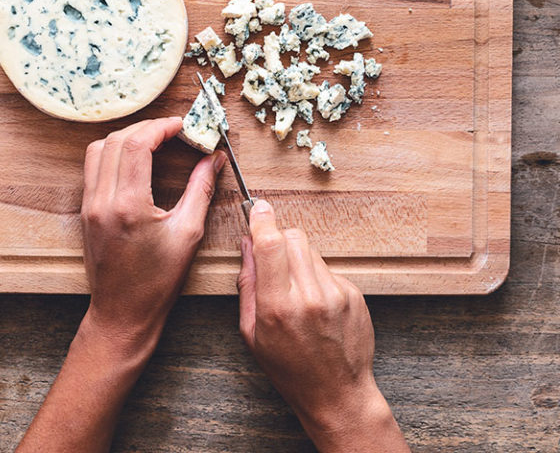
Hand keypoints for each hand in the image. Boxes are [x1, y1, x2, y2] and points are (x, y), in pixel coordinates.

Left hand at [80, 116, 225, 356]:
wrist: (123, 312)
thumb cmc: (158, 280)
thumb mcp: (188, 233)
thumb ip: (201, 189)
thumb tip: (214, 159)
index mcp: (128, 206)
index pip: (136, 145)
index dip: (160, 128)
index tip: (181, 125)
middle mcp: (102, 201)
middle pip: (116, 141)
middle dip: (146, 128)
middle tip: (172, 130)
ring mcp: (89, 205)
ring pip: (99, 150)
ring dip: (126, 137)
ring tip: (154, 139)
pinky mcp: (86, 210)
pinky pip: (93, 166)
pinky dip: (113, 152)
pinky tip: (135, 158)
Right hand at [237, 200, 408, 452]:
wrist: (337, 394)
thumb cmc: (289, 369)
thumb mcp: (252, 333)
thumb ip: (247, 284)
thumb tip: (246, 245)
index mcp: (278, 307)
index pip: (270, 245)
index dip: (262, 220)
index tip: (257, 208)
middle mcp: (310, 296)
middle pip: (293, 237)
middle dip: (279, 239)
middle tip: (274, 261)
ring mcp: (336, 294)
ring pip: (311, 250)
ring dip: (298, 259)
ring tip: (296, 290)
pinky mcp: (354, 294)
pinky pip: (328, 268)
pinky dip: (317, 277)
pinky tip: (316, 305)